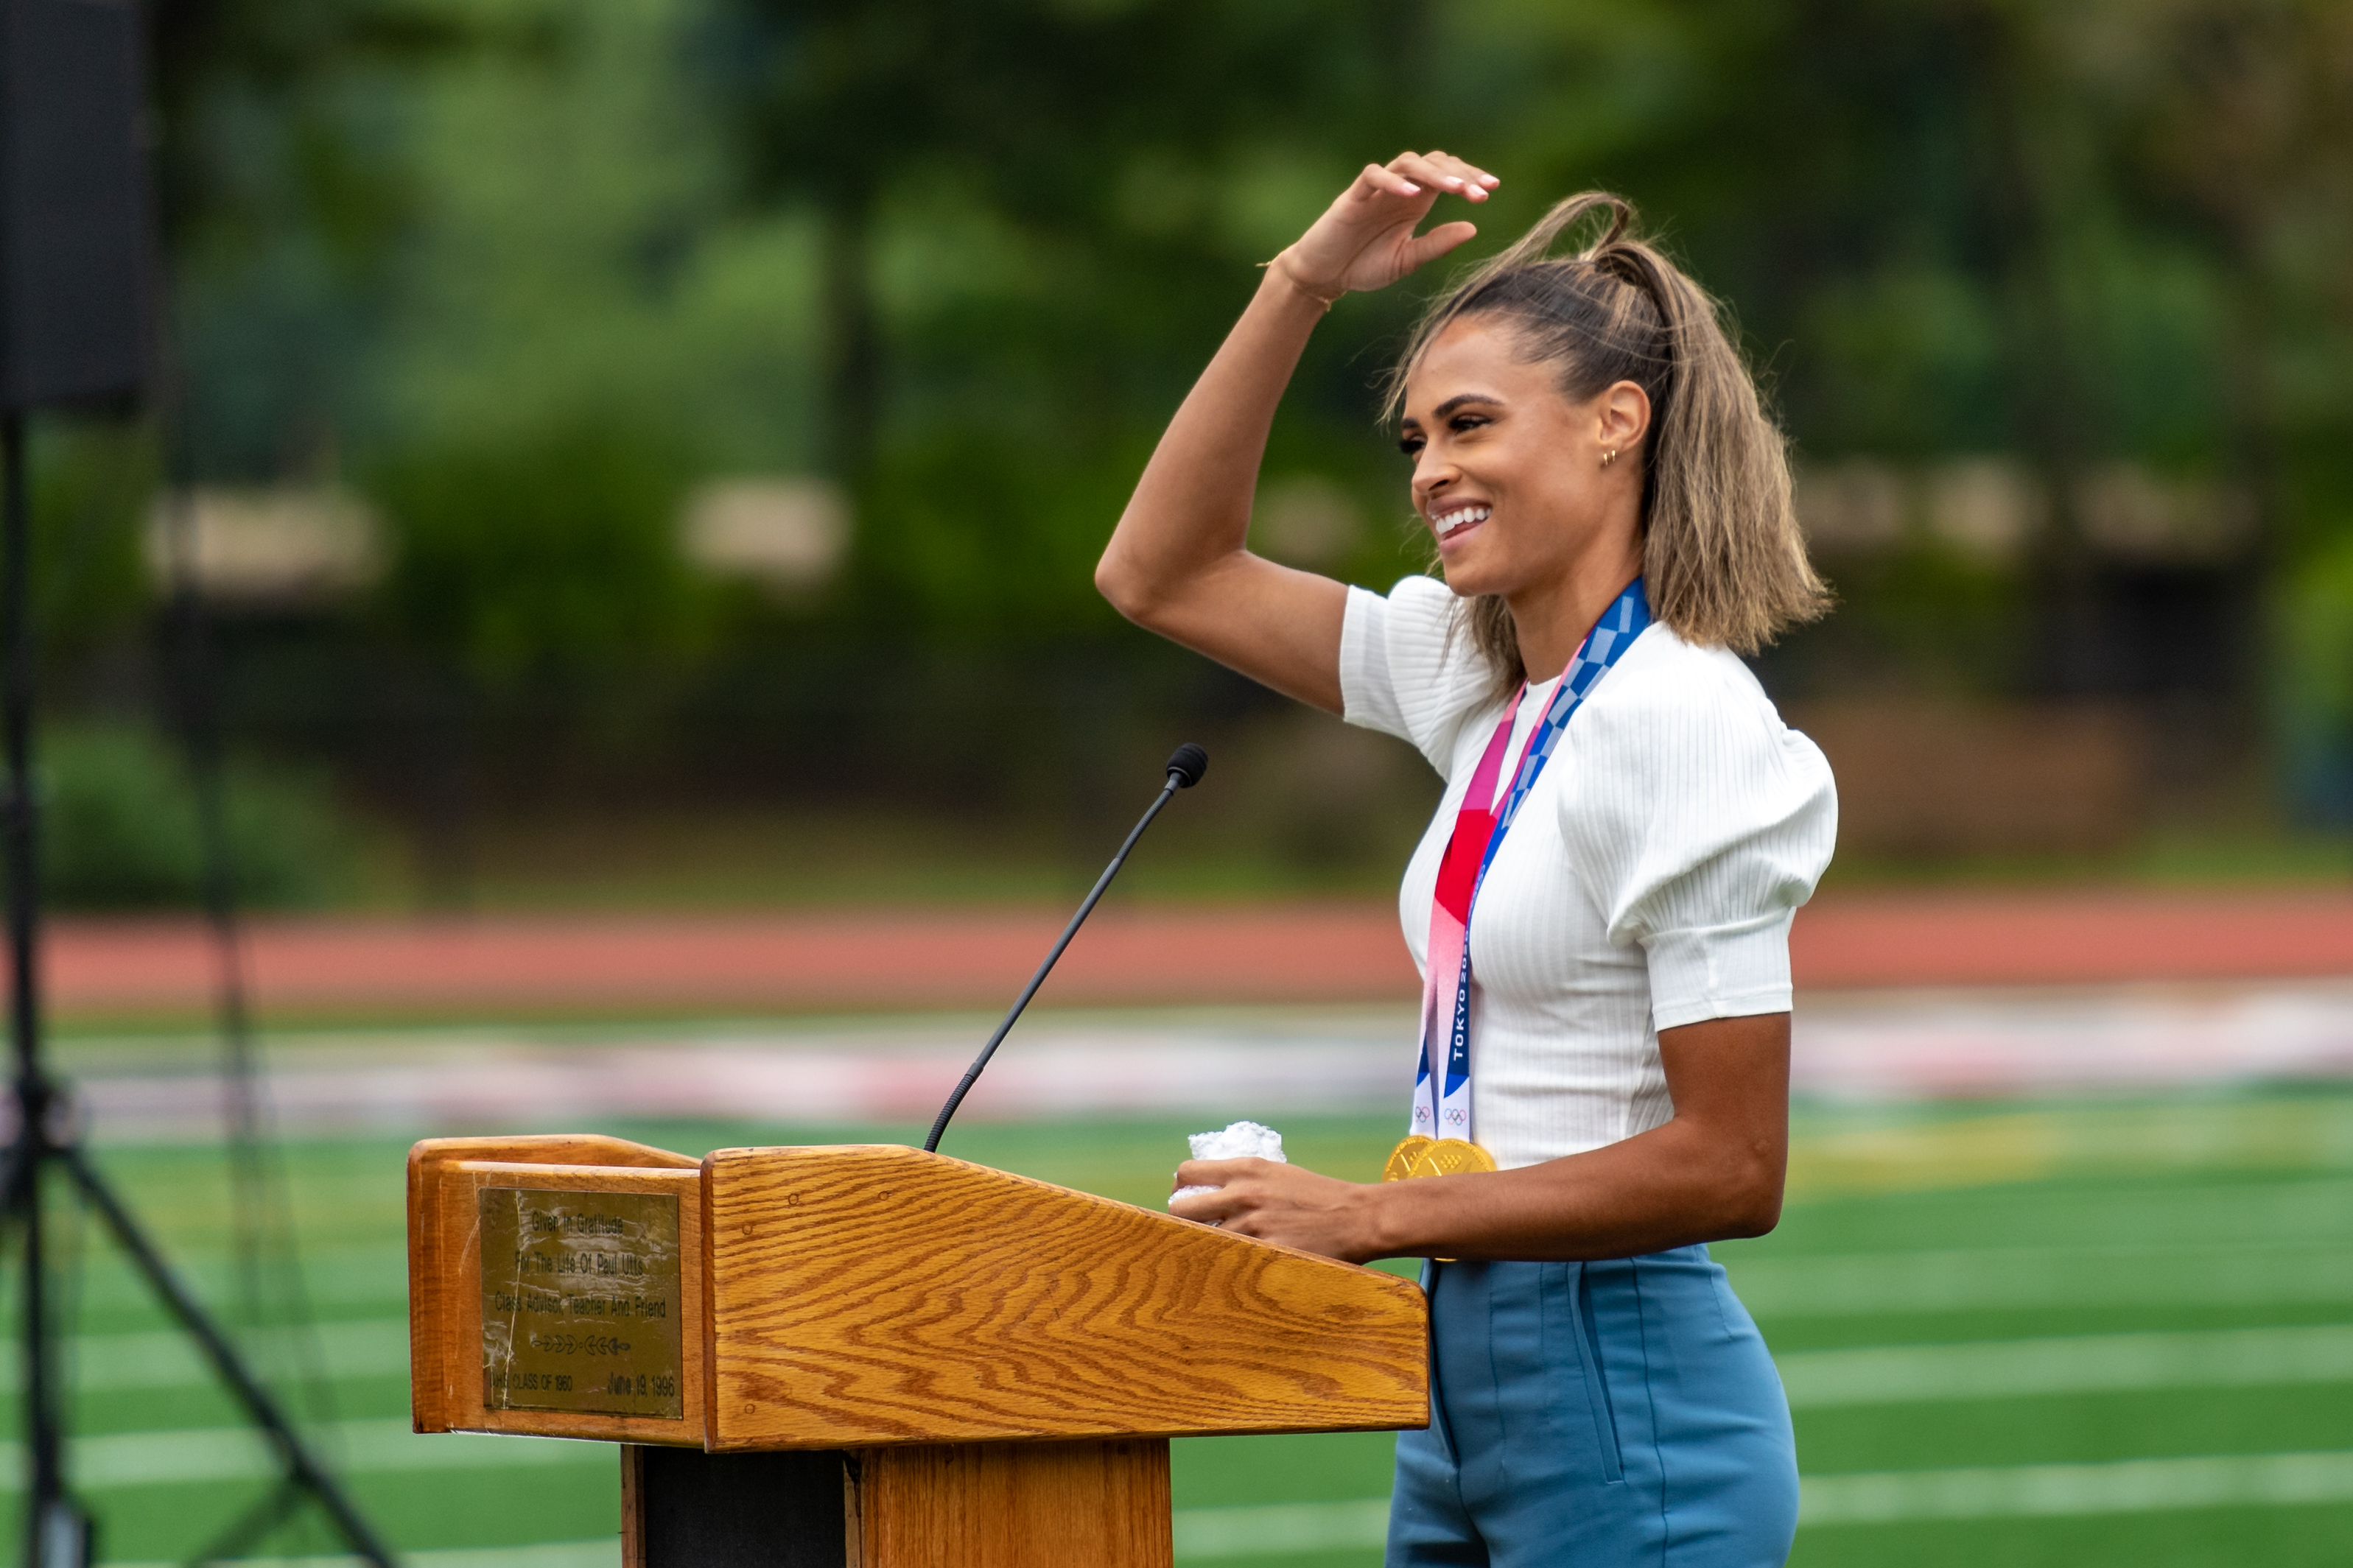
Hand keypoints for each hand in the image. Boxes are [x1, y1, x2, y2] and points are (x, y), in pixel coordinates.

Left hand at [1168, 1157, 1384, 1261]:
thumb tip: (1209, 1193)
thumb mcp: (1277, 1173)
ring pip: (1201, 1241)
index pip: (1187, 1172)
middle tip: (1192, 1230)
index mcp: (1246, 1169)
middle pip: (1180, 1209)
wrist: (1356, 1216)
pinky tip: (1233, 1269)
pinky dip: (1226, 1266)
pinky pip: (1228, 1263)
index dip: (1181, 1187)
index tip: (1188, 1198)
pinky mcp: (1264, 1254)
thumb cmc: (1317, 1195)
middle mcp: (1243, 1194)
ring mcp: (1252, 1227)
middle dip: (1181, 1220)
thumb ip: (1242, 1179)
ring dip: (1205, 1248)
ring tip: (1215, 1253)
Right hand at [1273, 151, 1498, 305]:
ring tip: (1454, 190)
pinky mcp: (1352, 197)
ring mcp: (1375, 190)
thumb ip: (1436, 244)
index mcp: (1415, 202)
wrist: (1323, 277)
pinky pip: (1373, 177)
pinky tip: (1413, 195)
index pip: (1447, 175)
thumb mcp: (1406, 260)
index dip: (1470, 177)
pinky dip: (1393, 182)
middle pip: (1433, 162)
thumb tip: (1473, 228)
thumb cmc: (1363, 266)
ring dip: (1433, 174)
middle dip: (1459, 173)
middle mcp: (1398, 190)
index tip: (1492, 189)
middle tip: (1480, 191)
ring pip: (1407, 163)